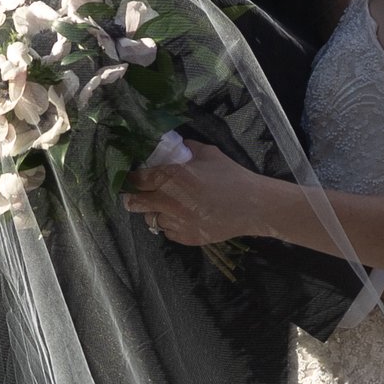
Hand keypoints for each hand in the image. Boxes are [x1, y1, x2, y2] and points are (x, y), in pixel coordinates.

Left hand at [126, 139, 269, 249]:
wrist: (252, 206)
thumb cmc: (231, 176)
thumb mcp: (207, 153)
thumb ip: (185, 149)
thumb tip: (172, 146)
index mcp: (170, 177)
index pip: (135, 179)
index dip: (130, 177)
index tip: (130, 177)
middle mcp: (167, 201)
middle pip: (133, 203)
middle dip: (131, 198)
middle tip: (135, 195)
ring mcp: (175, 222)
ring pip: (150, 219)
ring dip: (153, 212)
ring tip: (164, 206)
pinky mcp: (185, 237)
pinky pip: (167, 232)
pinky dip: (170, 225)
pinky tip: (182, 217)